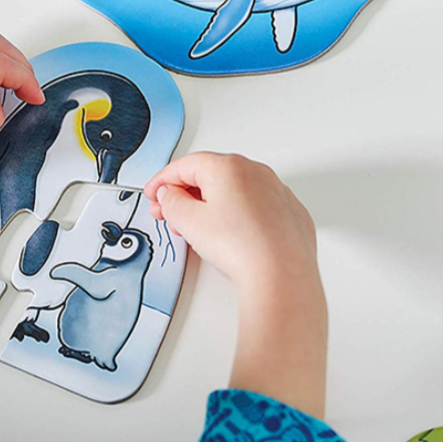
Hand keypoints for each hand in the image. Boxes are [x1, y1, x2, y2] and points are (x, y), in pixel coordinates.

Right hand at [144, 152, 326, 417]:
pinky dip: (237, 215)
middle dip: (185, 195)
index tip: (153, 195)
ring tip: (195, 231)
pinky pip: (255, 206)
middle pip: (210, 176)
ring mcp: (277, 192)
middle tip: (168, 215)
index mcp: (229, 167)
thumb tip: (170, 195)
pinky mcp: (289, 214)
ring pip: (233, 191)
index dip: (163, 181)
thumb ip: (171, 202)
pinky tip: (228, 236)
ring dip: (209, 206)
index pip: (185, 165)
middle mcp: (256, 172)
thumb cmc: (240, 246)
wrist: (282, 276)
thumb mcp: (188, 222)